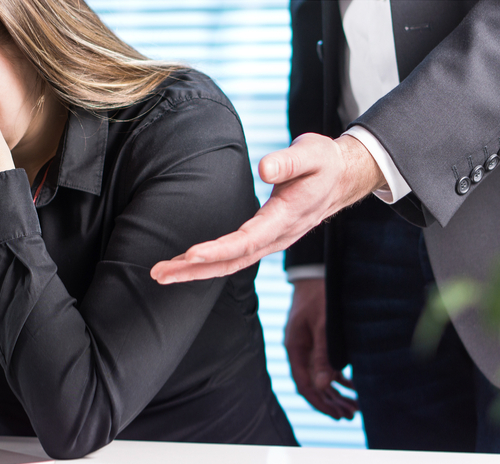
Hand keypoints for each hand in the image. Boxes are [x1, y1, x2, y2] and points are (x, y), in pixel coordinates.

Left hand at [150, 133, 385, 283]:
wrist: (341, 179)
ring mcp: (270, 242)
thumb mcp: (313, 153)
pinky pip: (233, 258)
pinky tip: (184, 265)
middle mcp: (276, 237)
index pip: (248, 239)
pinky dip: (207, 265)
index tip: (190, 254)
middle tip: (159, 274)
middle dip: (194, 271)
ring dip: (195, 272)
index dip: (219, 249)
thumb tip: (264, 168)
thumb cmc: (323, 163)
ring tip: (161, 274)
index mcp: (286, 218)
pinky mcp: (263, 240)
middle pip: (232, 262)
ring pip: (230, 264)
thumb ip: (290, 160)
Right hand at [285, 278, 357, 419]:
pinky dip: (339, 378)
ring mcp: (309, 347)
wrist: (317, 272)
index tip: (337, 415)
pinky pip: (327, 366)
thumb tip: (324, 385)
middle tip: (351, 415)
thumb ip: (323, 355)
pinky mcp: (318, 341)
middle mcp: (301, 351)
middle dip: (332, 402)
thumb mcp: (324, 325)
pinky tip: (353, 387)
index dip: (321, 402)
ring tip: (354, 407)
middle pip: (314, 385)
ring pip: (321, 378)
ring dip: (337, 393)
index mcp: (296, 348)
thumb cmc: (320, 295)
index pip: (305, 385)